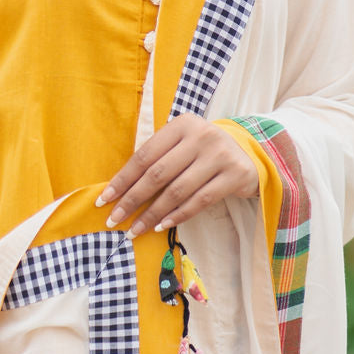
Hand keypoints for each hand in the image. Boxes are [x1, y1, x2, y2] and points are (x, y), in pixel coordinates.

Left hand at [96, 115, 258, 237]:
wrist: (249, 154)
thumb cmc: (203, 152)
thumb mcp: (182, 144)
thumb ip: (157, 159)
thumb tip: (119, 189)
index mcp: (182, 124)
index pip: (145, 155)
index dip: (123, 179)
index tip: (104, 200)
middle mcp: (201, 136)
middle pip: (158, 174)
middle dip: (132, 200)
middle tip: (115, 220)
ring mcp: (219, 155)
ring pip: (177, 191)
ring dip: (152, 214)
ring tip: (135, 230)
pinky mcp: (234, 175)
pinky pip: (199, 201)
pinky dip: (178, 215)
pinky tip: (162, 225)